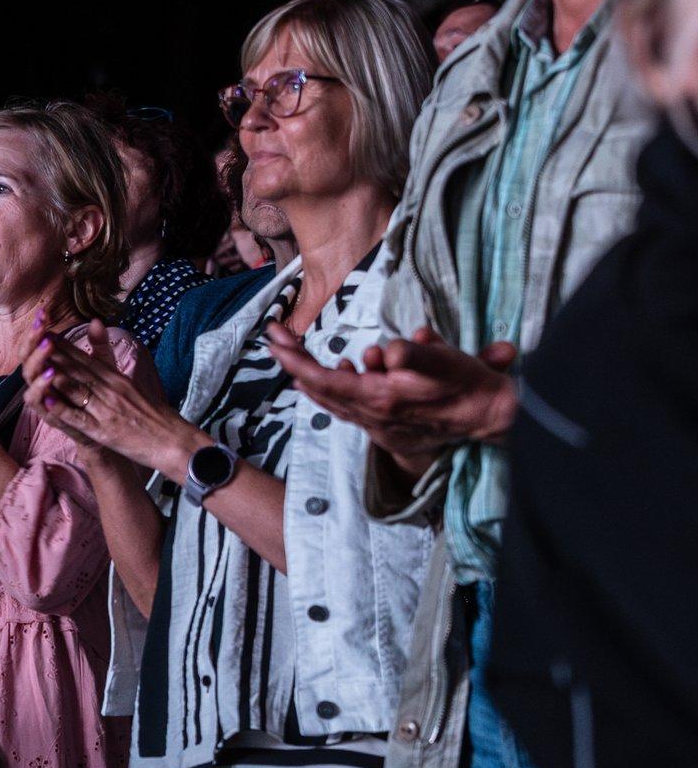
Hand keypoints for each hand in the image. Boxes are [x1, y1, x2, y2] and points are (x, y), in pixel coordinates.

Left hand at [27, 320, 197, 477]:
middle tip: (33, 341)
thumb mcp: (131, 385)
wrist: (173, 440)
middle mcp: (111, 390)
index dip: (64, 346)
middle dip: (55, 356)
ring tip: (36, 365)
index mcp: (116, 379)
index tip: (44, 333)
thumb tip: (102, 339)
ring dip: (56, 377)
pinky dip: (65, 410)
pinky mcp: (106, 431)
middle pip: (79, 370)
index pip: (86, 359)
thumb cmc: (151, 414)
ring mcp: (108, 410)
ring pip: (78, 391)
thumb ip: (111, 365)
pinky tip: (49, 402)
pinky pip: (82, 419)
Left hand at [265, 324, 516, 466]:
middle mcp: (372, 416)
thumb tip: (386, 351)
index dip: (295, 360)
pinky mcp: (387, 428)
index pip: (323, 379)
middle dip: (293, 362)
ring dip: (310, 377)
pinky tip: (339, 374)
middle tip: (274, 339)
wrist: (493, 419)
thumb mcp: (446, 362)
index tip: (275, 339)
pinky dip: (335, 390)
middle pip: (319, 389)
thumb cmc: (469, 385)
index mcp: (380, 398)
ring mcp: (378, 425)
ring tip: (292, 357)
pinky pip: (350, 409)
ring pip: (332, 401)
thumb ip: (415, 353)